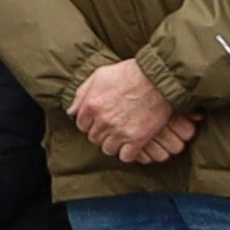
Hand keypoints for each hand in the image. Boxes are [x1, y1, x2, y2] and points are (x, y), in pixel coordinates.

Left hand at [71, 57, 192, 164]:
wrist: (158, 78)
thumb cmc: (129, 73)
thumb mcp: (100, 75)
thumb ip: (82, 94)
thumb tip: (72, 112)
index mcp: (91, 104)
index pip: (82, 125)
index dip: (90, 123)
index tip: (99, 121)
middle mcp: (103, 120)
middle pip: (94, 138)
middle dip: (101, 133)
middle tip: (112, 127)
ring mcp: (120, 131)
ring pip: (108, 149)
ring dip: (114, 144)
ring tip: (122, 136)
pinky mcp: (137, 139)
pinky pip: (126, 157)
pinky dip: (128, 153)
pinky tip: (132, 144)